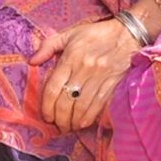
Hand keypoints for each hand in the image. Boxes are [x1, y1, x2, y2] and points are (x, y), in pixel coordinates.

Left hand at [31, 18, 139, 132]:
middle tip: (57, 125)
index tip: (46, 116)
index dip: (47, 107)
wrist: (128, 33)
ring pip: (81, 106)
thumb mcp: (70, 34)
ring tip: (69, 126)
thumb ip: (49, 46)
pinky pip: (99, 105)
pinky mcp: (113, 83)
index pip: (53, 88)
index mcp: (71, 57)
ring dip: (73, 121)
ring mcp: (100, 77)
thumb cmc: (97, 34)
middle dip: (59, 118)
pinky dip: (89, 117)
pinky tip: (83, 123)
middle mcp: (84, 68)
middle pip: (66, 101)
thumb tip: (32, 61)